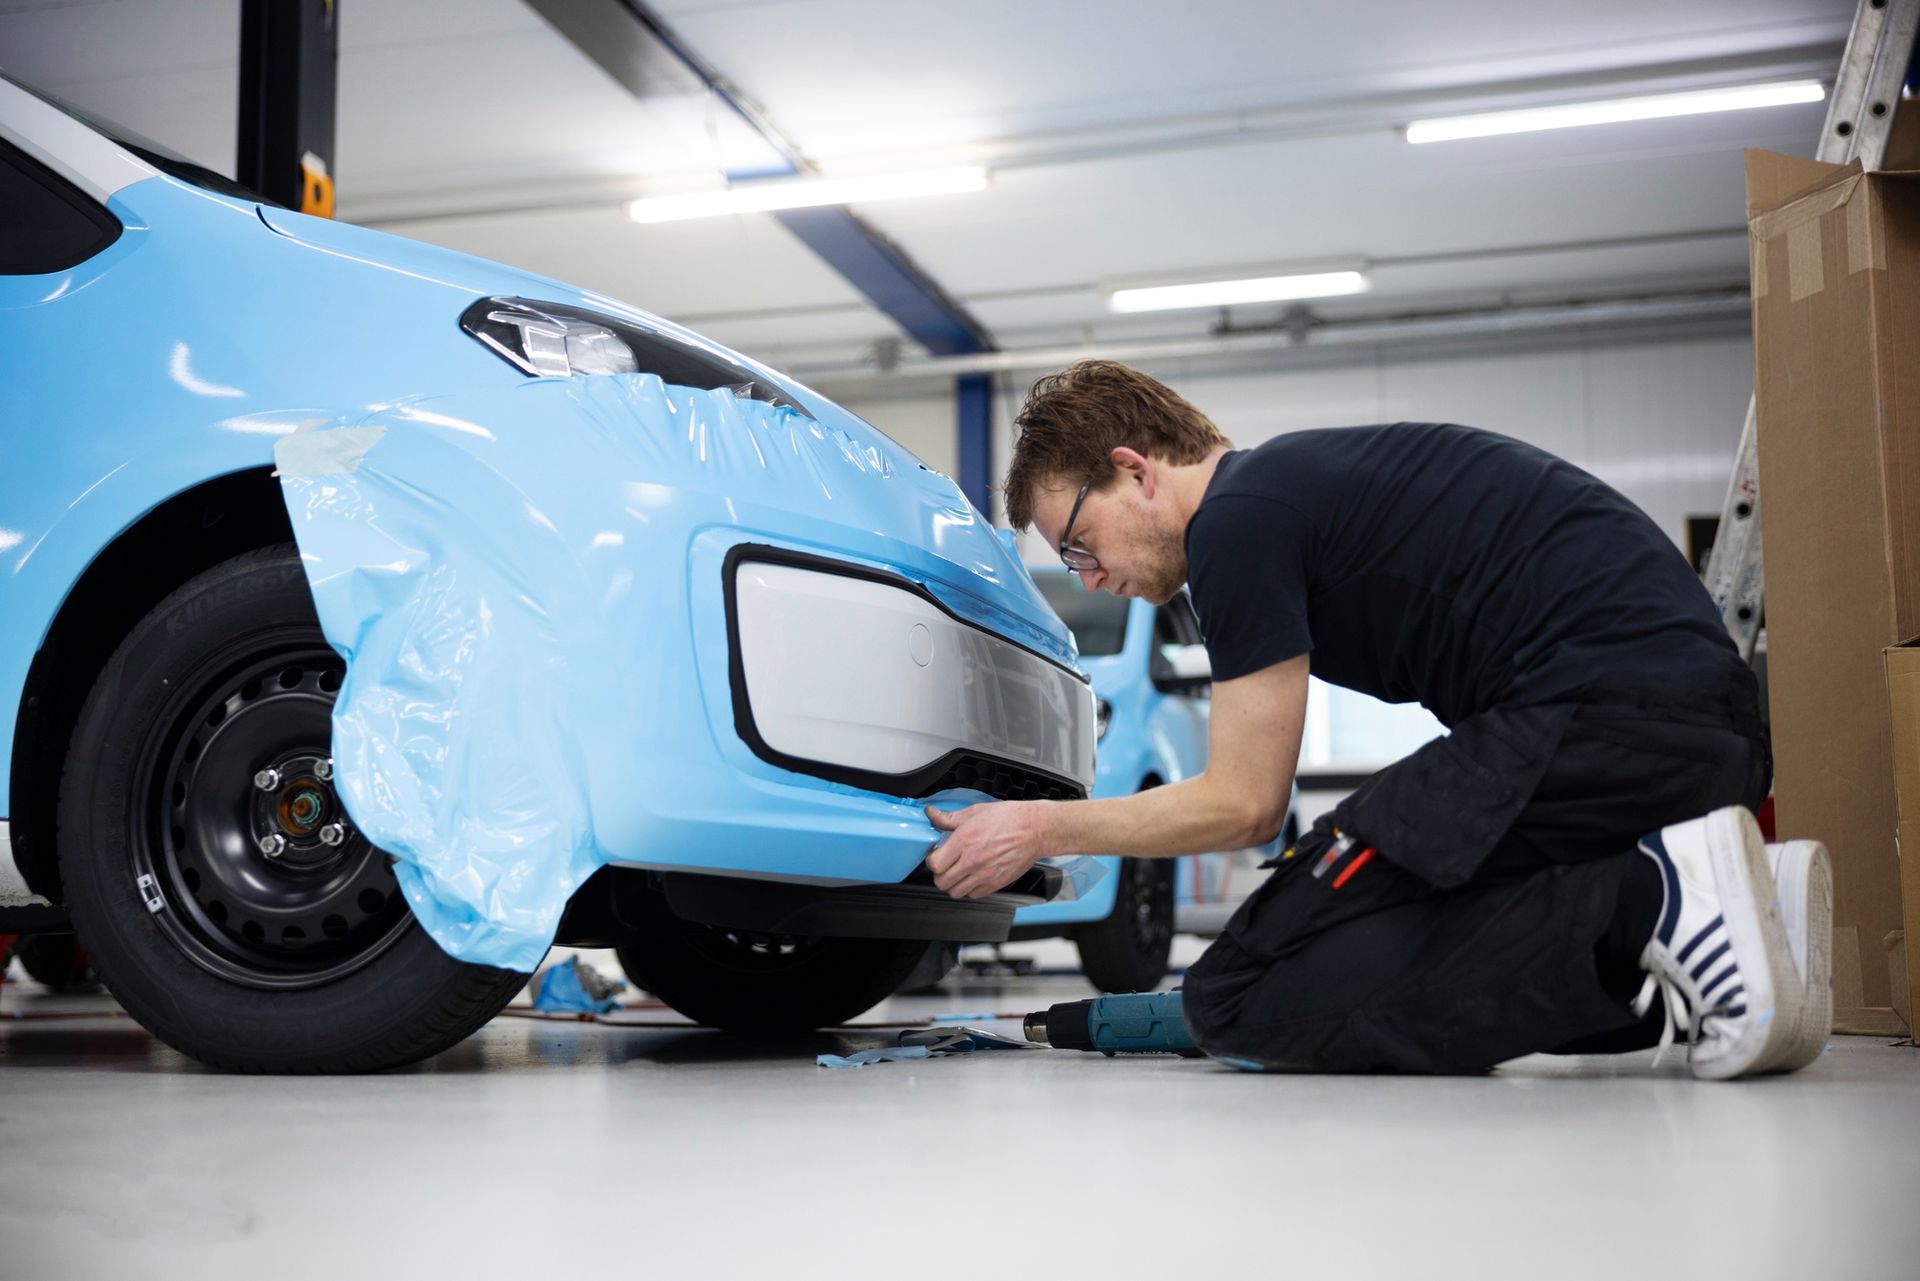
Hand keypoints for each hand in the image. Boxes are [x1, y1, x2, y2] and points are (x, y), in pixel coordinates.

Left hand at [925, 801, 1049, 898]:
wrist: (1034, 829)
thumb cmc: (1008, 818)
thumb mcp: (974, 812)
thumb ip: (949, 818)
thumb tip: (931, 814)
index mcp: (964, 841)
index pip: (934, 864)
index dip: (932, 861)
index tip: (936, 856)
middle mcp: (972, 861)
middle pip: (942, 882)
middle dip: (940, 874)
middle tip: (945, 866)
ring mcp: (984, 875)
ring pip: (955, 892)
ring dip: (953, 884)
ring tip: (958, 873)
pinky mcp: (996, 883)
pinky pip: (973, 895)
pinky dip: (970, 889)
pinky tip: (973, 877)